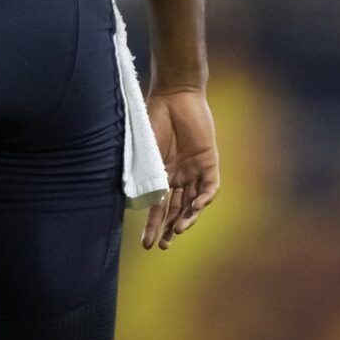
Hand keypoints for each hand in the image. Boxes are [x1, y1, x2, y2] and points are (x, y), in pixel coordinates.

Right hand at [142, 88, 218, 249]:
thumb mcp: (144, 149)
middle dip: (169, 229)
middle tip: (163, 245)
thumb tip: (129, 198)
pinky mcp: (210, 161)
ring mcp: (195, 170)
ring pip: (193, 203)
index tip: (146, 244)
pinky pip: (209, 187)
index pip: (158, 207)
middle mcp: (179, 176)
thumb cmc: (153, 116)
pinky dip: (203, 199)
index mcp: (161, 174)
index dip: (152, 226)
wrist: (175, 94)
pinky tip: (194, 208)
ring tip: (177, 231)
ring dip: (186, 219)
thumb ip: (142, 172)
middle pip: (176, 210)